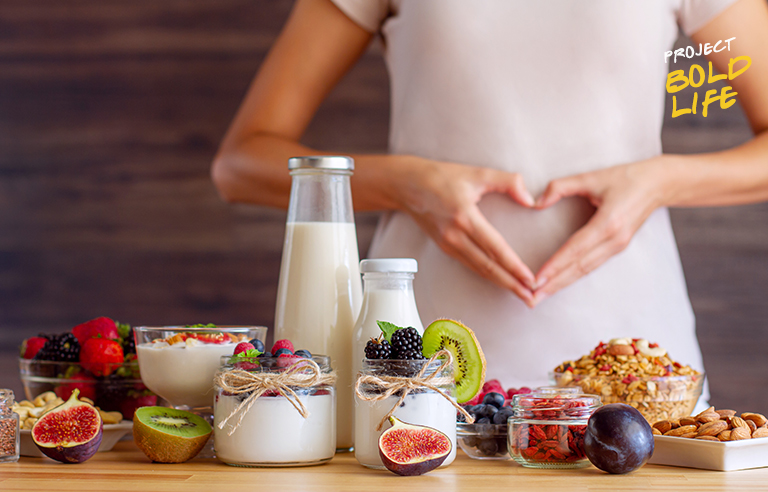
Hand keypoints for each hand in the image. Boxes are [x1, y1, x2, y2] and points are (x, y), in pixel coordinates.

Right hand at [395, 157, 537, 305]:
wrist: (407, 185)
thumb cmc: (442, 176)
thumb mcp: (477, 173)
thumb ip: (508, 182)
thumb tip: (531, 200)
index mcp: (465, 217)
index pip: (495, 248)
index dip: (514, 266)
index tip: (531, 279)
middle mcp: (455, 235)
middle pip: (488, 267)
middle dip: (511, 284)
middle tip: (531, 298)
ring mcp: (448, 244)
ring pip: (479, 269)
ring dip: (501, 283)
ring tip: (520, 294)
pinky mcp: (444, 247)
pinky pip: (470, 265)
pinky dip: (487, 275)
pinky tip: (499, 280)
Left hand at [531, 159, 667, 304]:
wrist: (659, 184)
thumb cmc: (625, 178)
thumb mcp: (591, 176)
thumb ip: (561, 186)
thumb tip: (537, 202)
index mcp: (608, 223)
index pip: (575, 250)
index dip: (555, 265)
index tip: (536, 279)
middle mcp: (614, 240)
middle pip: (579, 268)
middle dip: (554, 284)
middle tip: (531, 298)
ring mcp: (618, 246)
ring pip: (585, 271)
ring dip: (562, 284)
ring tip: (541, 296)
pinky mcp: (618, 248)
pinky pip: (592, 266)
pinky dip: (573, 276)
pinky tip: (559, 283)